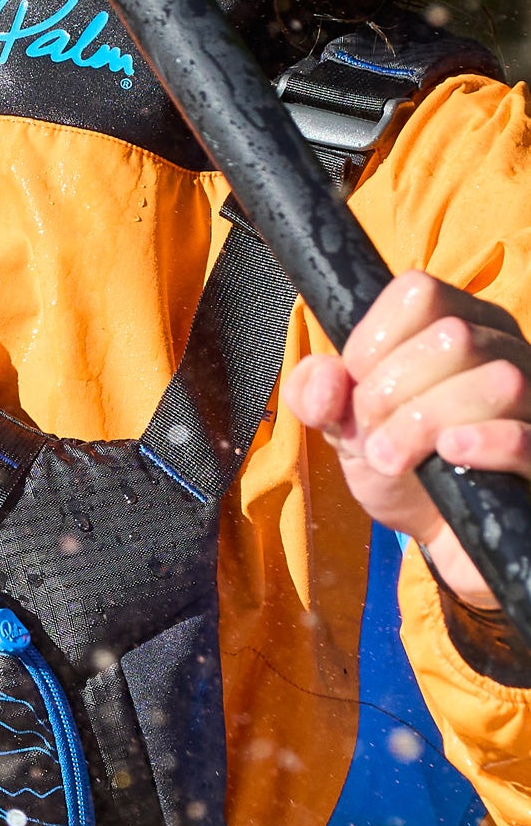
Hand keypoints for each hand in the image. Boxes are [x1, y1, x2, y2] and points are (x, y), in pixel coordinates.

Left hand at [281, 271, 530, 608]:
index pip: (418, 292)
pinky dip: (481, 444)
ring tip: (395, 459)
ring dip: (423, 424)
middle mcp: (502, 350)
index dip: (372, 341)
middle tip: (372, 435)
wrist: (439, 533)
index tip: (357, 386)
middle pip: (452, 336)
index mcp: (452, 326)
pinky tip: (450, 455)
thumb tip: (323, 377)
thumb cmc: (399, 466)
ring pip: (495, 381)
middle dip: (390, 392)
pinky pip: (523, 436)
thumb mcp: (342, 428)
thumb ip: (316, 395)